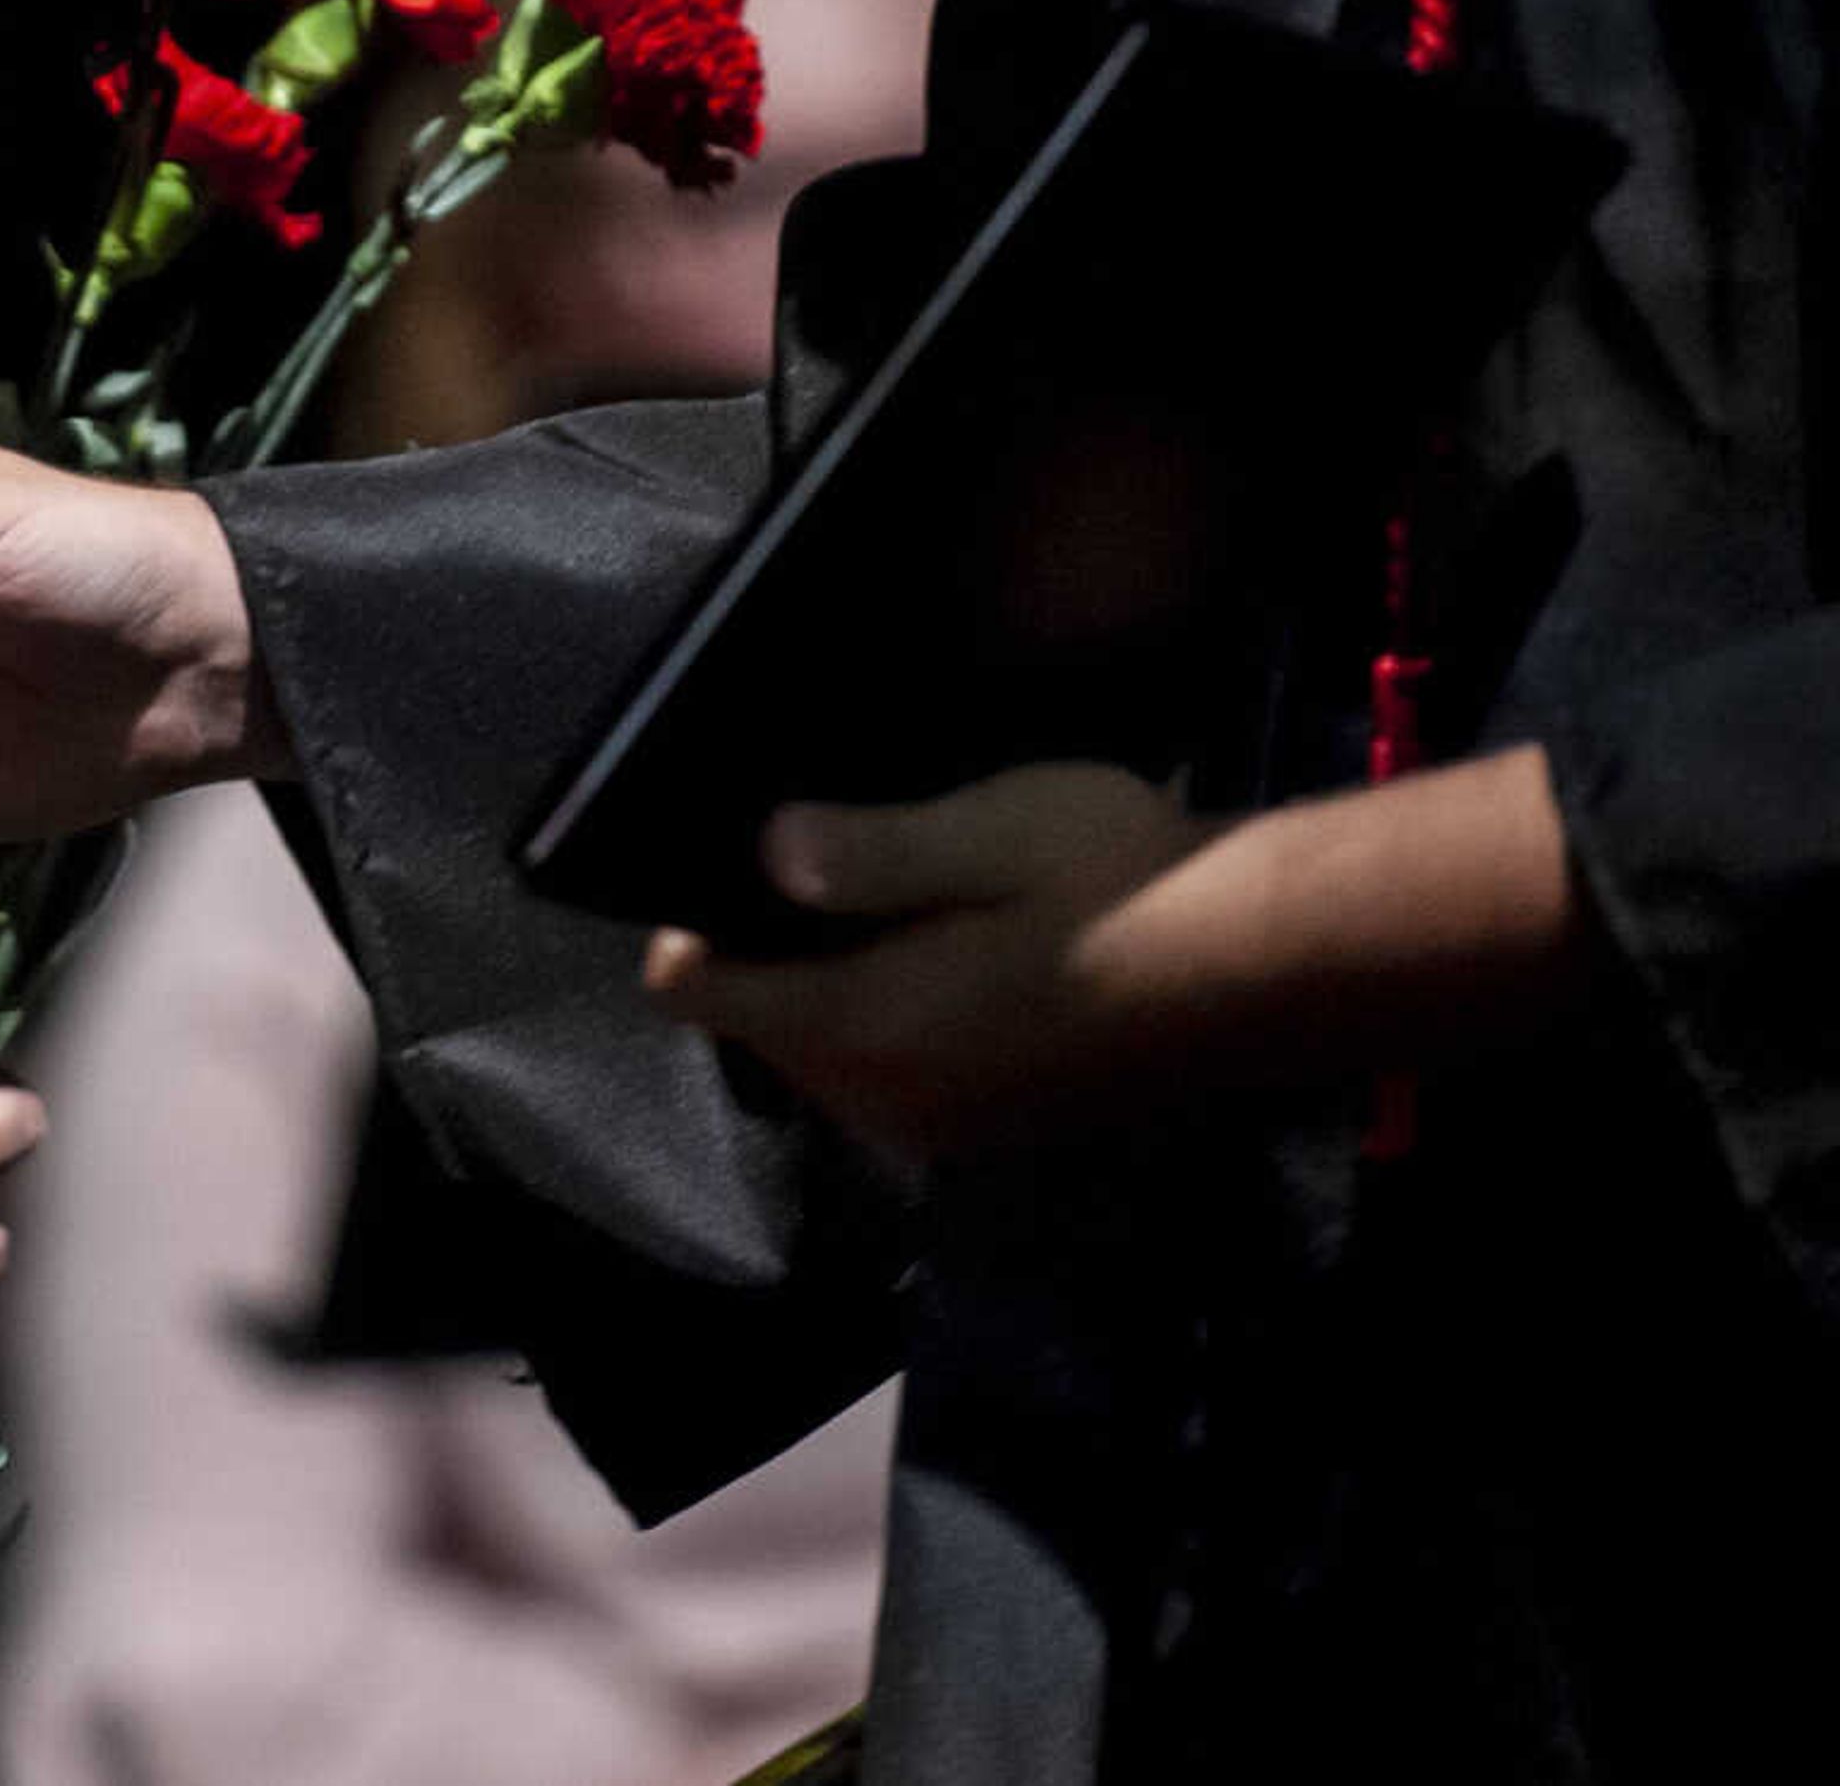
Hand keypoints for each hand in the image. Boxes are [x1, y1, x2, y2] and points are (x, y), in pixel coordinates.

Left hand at [644, 746, 1582, 1164]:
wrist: (1265, 964)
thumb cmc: (1124, 879)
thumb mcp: (991, 830)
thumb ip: (866, 849)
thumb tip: (762, 850)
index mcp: (861, 1030)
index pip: (695, 992)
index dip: (693, 921)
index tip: (733, 859)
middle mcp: (883, 1102)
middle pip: (757, 1026)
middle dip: (767, 955)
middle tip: (818, 862)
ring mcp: (941, 1128)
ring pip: (823, 1054)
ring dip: (832, 986)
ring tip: (884, 895)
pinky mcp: (994, 1127)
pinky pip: (890, 1075)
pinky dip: (891, 1021)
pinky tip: (945, 951)